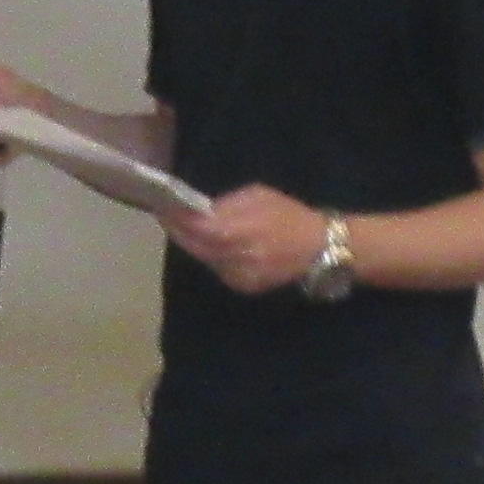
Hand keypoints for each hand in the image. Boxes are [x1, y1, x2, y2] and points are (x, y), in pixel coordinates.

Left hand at [172, 185, 332, 295]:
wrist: (320, 248)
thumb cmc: (289, 215)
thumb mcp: (258, 196)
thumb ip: (226, 204)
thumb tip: (199, 210)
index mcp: (241, 229)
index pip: (197, 228)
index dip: (177, 220)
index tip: (163, 209)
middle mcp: (237, 256)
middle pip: (196, 246)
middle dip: (179, 233)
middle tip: (168, 219)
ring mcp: (240, 275)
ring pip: (205, 259)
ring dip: (193, 245)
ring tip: (185, 229)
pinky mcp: (244, 287)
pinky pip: (218, 269)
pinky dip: (211, 257)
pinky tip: (211, 245)